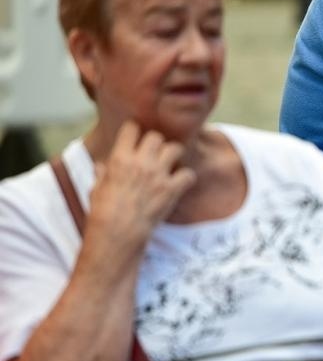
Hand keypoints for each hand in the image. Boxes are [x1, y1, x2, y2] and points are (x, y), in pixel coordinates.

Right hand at [85, 122, 195, 249]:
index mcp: (119, 158)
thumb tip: (101, 166)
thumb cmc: (102, 211)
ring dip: (174, 155)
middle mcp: (140, 162)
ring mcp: (158, 174)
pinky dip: (187, 177)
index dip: (135, 132)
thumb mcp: (97, 188)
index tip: (137, 138)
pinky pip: (188, 174)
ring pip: (175, 148)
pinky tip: (180, 183)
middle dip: (156, 143)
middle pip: (156, 136)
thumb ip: (102, 173)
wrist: (117, 231)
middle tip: (155, 154)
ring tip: (170, 164)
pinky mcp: (172, 189)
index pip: (132, 128)